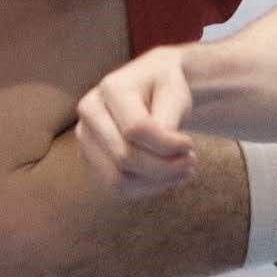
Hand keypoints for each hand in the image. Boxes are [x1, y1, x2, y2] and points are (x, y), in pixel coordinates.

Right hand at [72, 47, 197, 196]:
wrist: (151, 90)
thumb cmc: (165, 89)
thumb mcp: (174, 93)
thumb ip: (169, 120)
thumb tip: (167, 152)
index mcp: (111, 88)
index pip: (136, 129)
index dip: (167, 144)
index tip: (190, 144)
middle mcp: (90, 112)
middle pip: (125, 157)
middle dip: (164, 167)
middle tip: (191, 161)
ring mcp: (85, 138)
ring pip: (117, 179)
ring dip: (155, 182)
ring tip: (180, 171)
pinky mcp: (90, 160)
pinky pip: (116, 189)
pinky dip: (145, 188)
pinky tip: (165, 177)